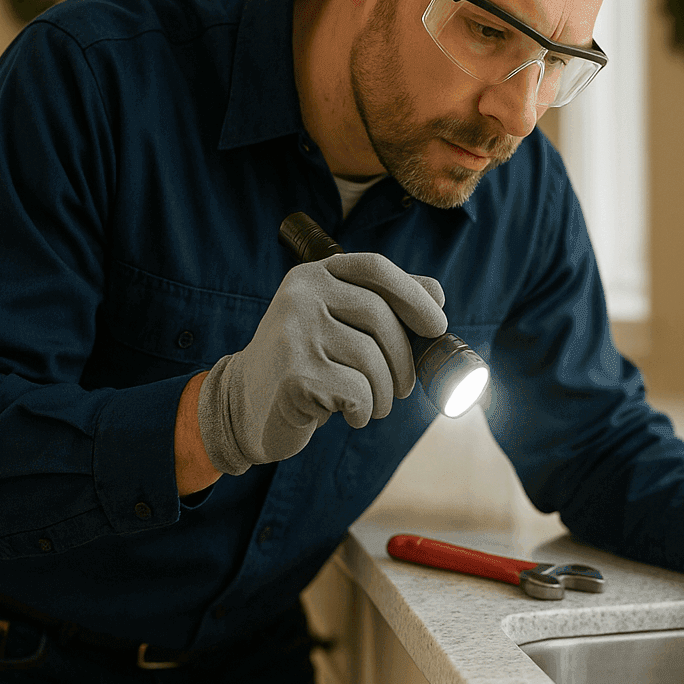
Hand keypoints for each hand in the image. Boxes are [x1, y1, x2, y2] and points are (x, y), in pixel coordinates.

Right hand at [196, 253, 446, 475]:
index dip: (413, 295)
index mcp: (314, 275)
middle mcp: (300, 295)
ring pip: (372, 359)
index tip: (438, 326)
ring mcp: (294, 333)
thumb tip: (437, 293)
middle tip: (403, 388)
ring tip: (370, 405)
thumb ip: (382, 304)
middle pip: (380, 317)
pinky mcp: (295, 375)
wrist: (246, 405)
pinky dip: (364, 411)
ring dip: (384, 393)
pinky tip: (348, 415)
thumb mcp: (339, 324)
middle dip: (403, 359)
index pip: (375, 268)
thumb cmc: (307, 363)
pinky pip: (358, 392)